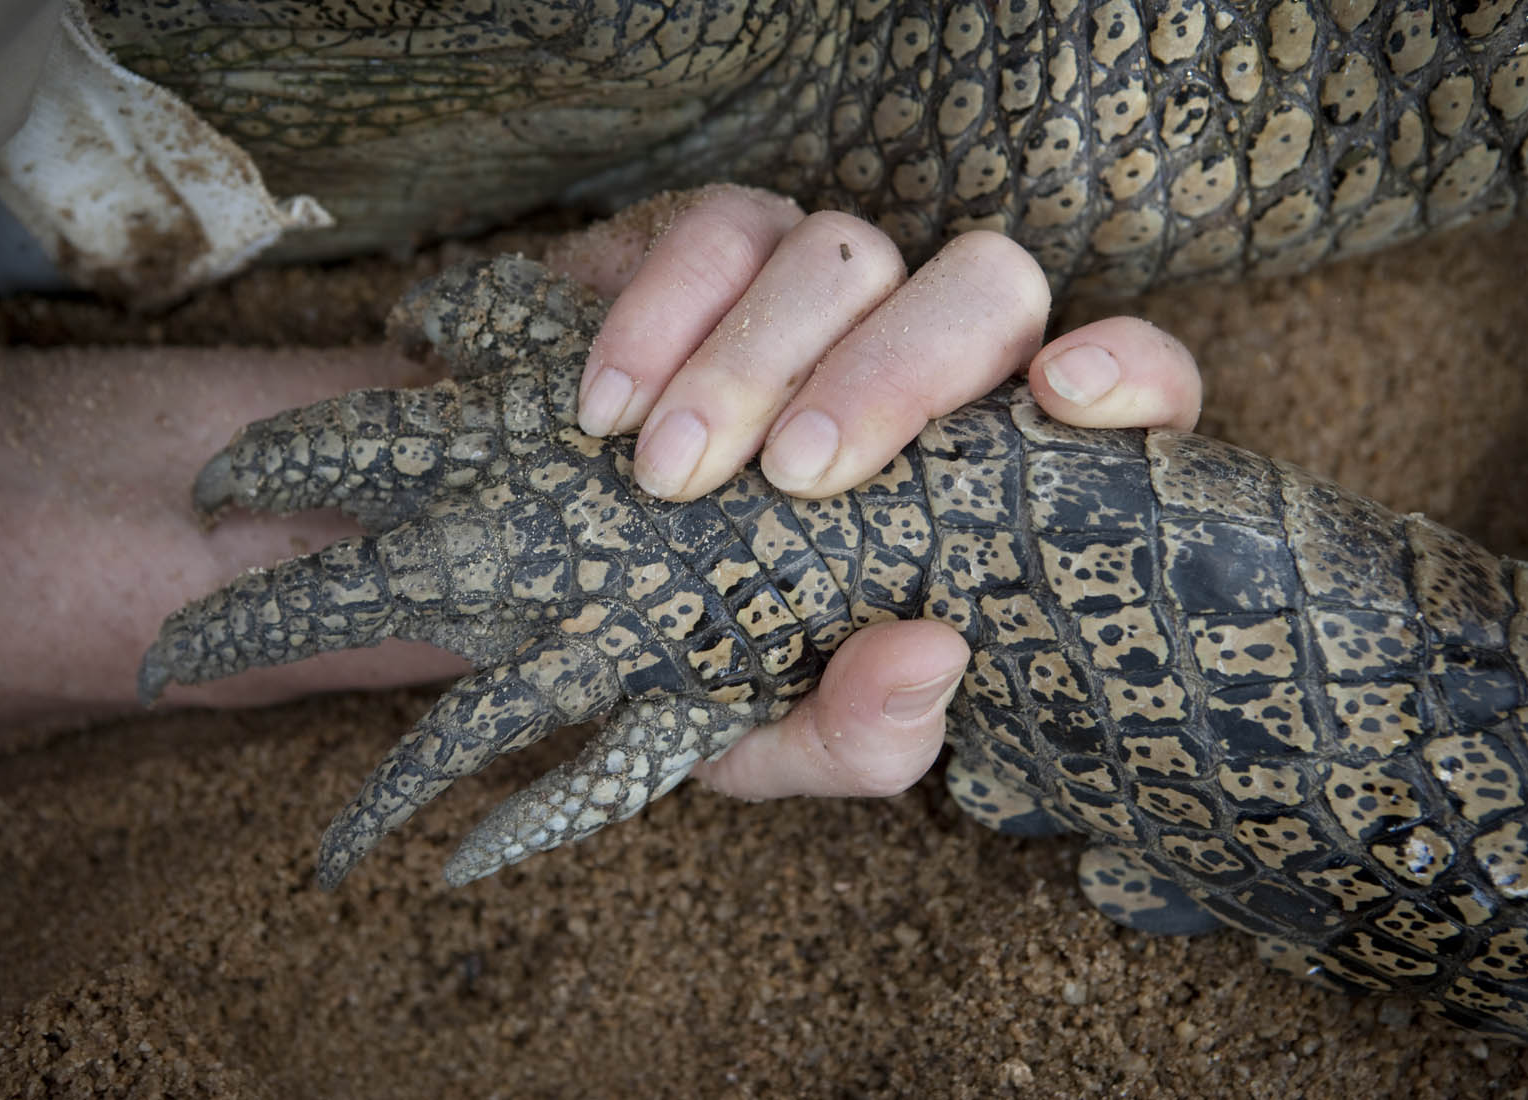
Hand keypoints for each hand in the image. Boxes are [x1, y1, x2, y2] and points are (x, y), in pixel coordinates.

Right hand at [546, 185, 1201, 799]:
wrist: (562, 589)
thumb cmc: (710, 660)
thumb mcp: (787, 734)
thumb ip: (869, 732)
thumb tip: (932, 656)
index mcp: (1001, 472)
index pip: (1134, 383)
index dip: (1129, 371)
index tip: (1058, 396)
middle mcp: (936, 354)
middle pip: (985, 287)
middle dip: (894, 374)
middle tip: (796, 479)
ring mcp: (831, 287)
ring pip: (843, 249)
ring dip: (752, 362)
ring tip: (668, 476)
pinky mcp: (719, 244)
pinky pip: (717, 232)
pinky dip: (660, 316)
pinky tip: (606, 410)